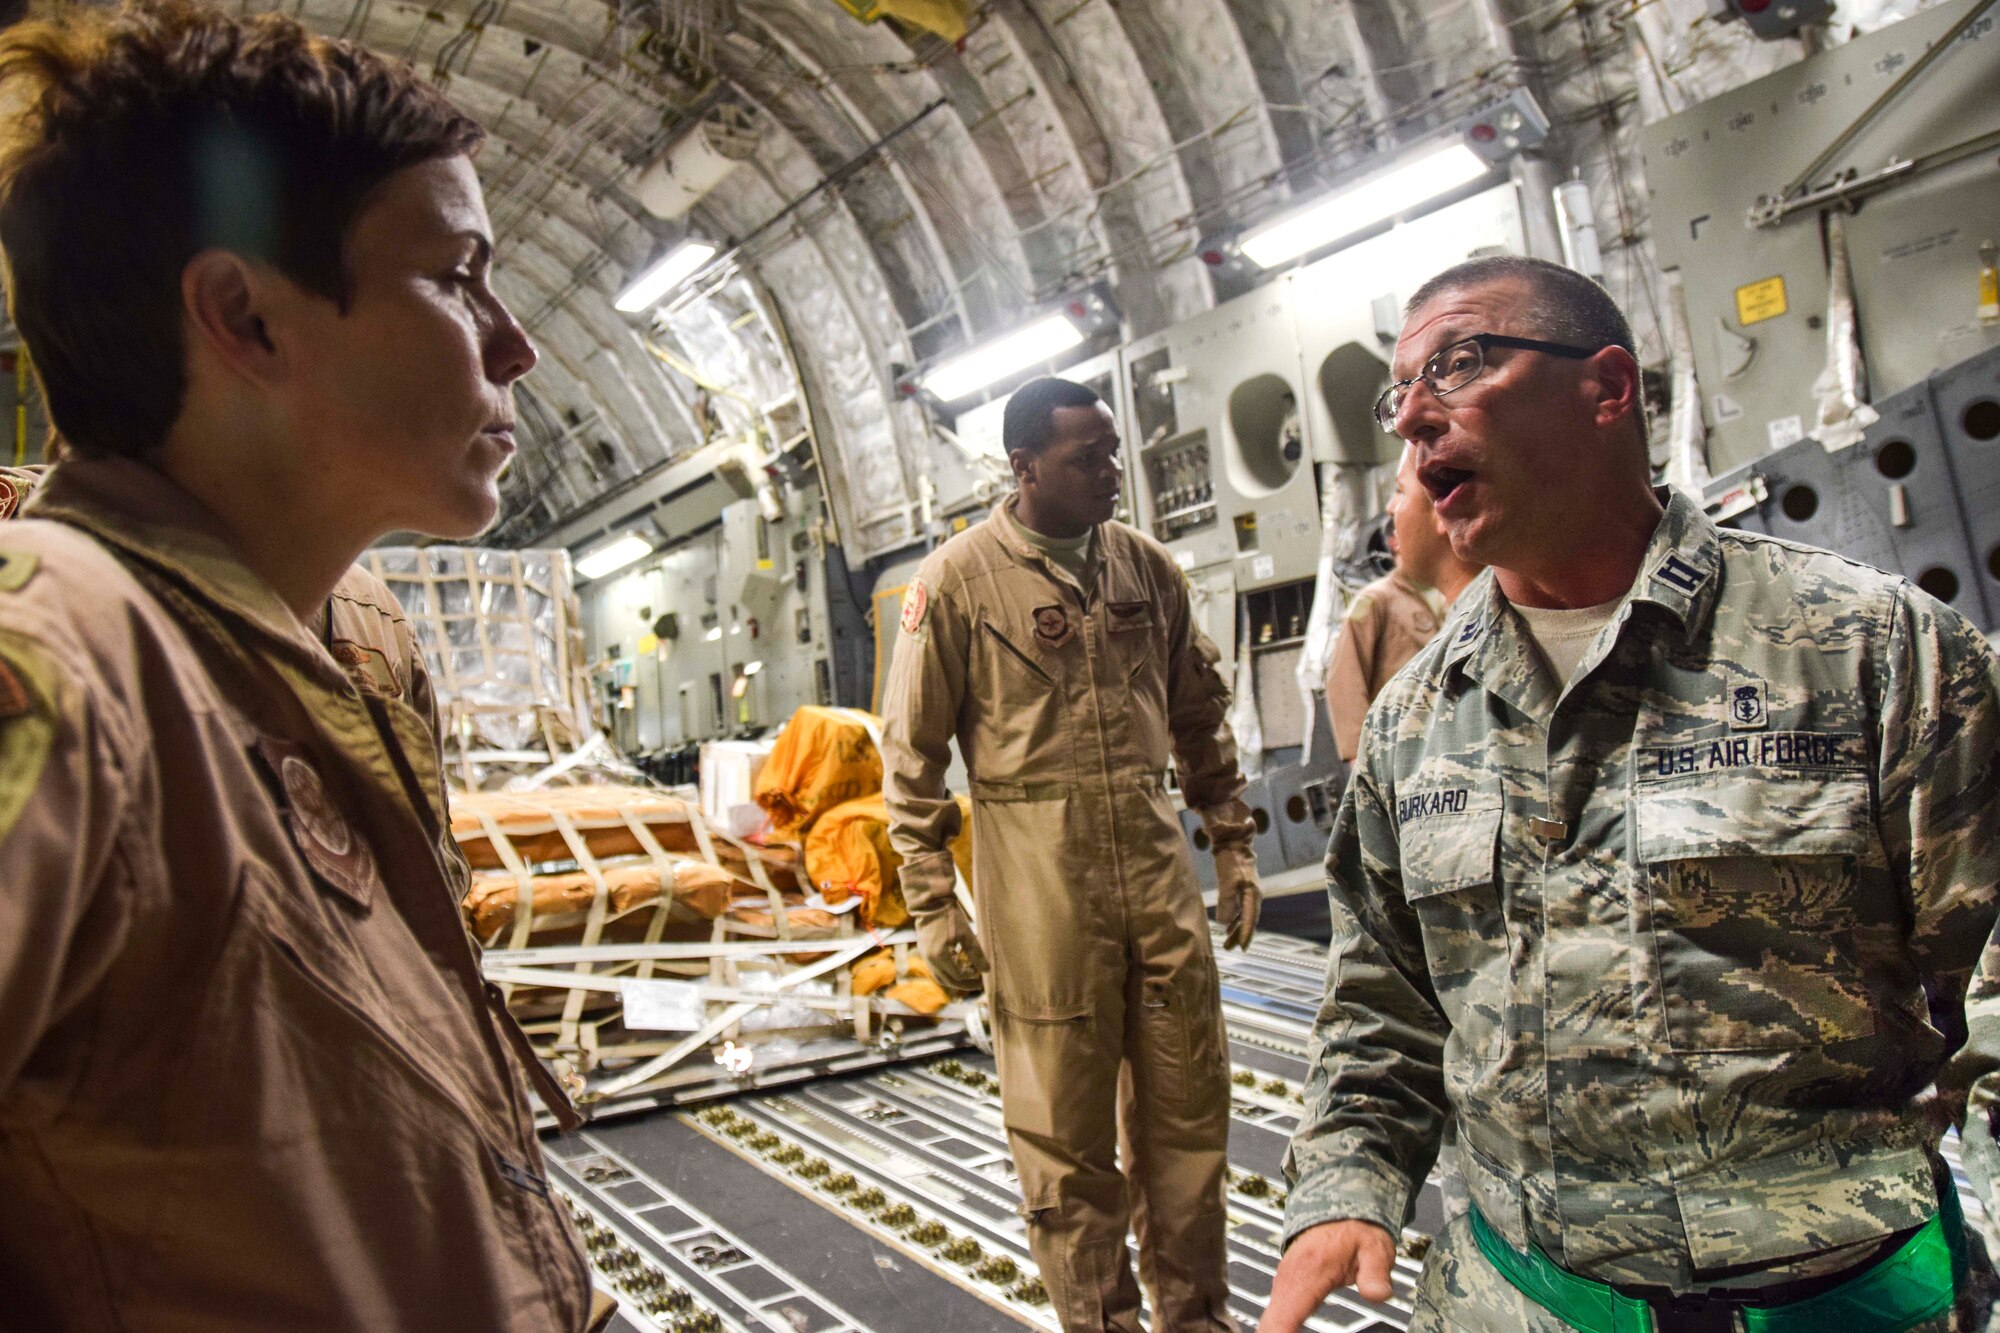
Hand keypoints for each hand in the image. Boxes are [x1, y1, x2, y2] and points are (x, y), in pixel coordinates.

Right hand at [914, 903, 988, 993]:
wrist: (931, 903)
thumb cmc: (950, 917)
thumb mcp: (966, 935)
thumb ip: (976, 954)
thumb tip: (987, 971)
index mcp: (940, 957)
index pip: (958, 976)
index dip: (972, 977)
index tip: (982, 973)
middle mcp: (930, 960)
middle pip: (948, 981)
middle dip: (964, 984)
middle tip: (979, 984)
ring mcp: (925, 956)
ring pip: (940, 977)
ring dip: (955, 980)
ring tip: (969, 977)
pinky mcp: (924, 951)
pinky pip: (936, 969)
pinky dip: (948, 971)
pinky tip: (958, 965)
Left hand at [1214, 842, 1260, 949]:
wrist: (1233, 845)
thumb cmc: (1230, 862)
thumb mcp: (1226, 882)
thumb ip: (1226, 902)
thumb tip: (1224, 922)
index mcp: (1253, 894)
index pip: (1250, 919)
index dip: (1246, 934)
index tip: (1242, 948)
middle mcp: (1254, 895)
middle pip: (1249, 920)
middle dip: (1241, 936)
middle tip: (1232, 949)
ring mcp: (1249, 893)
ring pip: (1244, 916)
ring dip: (1237, 930)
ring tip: (1228, 943)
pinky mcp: (1242, 889)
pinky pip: (1241, 910)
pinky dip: (1235, 920)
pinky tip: (1227, 927)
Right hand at [1257, 1219, 1395, 1331]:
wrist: (1340, 1207)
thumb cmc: (1358, 1230)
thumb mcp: (1375, 1249)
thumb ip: (1375, 1273)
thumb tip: (1378, 1295)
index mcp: (1309, 1271)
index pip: (1282, 1318)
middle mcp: (1289, 1277)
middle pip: (1270, 1325)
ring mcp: (1284, 1280)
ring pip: (1270, 1319)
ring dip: (1276, 1332)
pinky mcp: (1286, 1284)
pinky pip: (1275, 1313)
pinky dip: (1278, 1328)